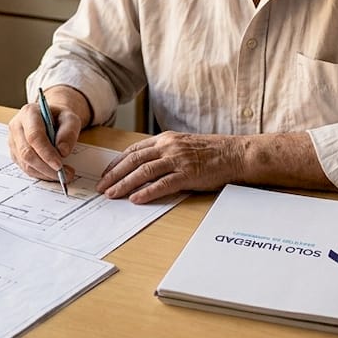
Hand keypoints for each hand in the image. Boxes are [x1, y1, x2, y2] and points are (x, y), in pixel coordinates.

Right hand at [7, 86, 90, 183]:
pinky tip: (53, 173)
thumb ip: (69, 132)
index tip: (59, 165)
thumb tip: (62, 152)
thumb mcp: (70, 119)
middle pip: (27, 152)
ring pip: (25, 163)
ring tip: (63, 174)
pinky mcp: (15, 153)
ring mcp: (13, 141)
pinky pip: (26, 168)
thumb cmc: (59, 117)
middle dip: (46, 167)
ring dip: (45, 173)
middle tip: (65, 174)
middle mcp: (16, 126)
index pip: (34, 136)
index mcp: (29, 113)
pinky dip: (41, 174)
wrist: (51, 118)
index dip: (46, 153)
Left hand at [96, 131, 245, 203]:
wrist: (235, 154)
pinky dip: (147, 192)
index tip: (106, 173)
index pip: (134, 150)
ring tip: (112, 194)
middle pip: (134, 160)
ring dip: (125, 184)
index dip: (117, 163)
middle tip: (102, 187)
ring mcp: (178, 160)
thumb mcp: (183, 145)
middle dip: (114, 175)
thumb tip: (145, 166)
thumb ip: (165, 152)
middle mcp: (168, 147)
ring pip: (143, 171)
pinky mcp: (188, 174)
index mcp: (165, 139)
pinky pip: (163, 184)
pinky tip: (136, 199)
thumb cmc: (212, 152)